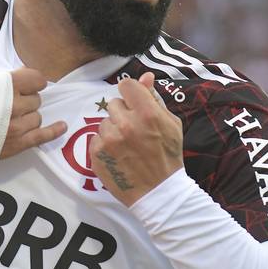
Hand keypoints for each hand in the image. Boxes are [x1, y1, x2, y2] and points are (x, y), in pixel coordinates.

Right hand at [0, 68, 66, 159]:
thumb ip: (0, 77)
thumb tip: (20, 75)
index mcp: (7, 85)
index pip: (37, 79)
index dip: (31, 82)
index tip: (23, 87)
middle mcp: (16, 105)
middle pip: (36, 101)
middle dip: (26, 101)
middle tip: (9, 105)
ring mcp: (17, 127)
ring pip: (37, 118)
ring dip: (27, 117)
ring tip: (10, 119)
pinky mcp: (15, 145)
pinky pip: (42, 137)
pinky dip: (54, 131)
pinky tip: (62, 126)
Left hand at [90, 72, 183, 205]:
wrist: (158, 192)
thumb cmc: (168, 156)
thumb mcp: (170, 124)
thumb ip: (154, 99)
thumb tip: (145, 76)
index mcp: (147, 113)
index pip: (126, 85)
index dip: (131, 93)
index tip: (134, 104)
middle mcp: (126, 124)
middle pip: (113, 103)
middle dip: (122, 113)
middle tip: (134, 131)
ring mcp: (109, 140)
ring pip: (104, 122)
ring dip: (113, 130)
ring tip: (127, 146)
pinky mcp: (96, 154)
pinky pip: (96, 138)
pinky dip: (105, 145)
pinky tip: (118, 155)